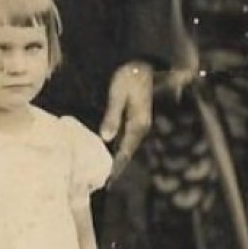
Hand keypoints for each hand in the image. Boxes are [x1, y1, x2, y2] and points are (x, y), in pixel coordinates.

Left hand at [99, 60, 154, 179]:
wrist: (142, 64)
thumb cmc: (128, 77)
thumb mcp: (118, 94)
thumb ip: (112, 116)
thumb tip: (106, 138)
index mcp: (138, 124)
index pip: (125, 151)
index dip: (117, 167)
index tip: (108, 182)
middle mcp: (141, 127)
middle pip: (128, 152)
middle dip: (118, 168)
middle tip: (105, 184)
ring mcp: (140, 123)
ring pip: (128, 147)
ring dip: (119, 159)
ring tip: (108, 174)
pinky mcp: (136, 119)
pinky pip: (127, 139)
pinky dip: (120, 148)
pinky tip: (111, 153)